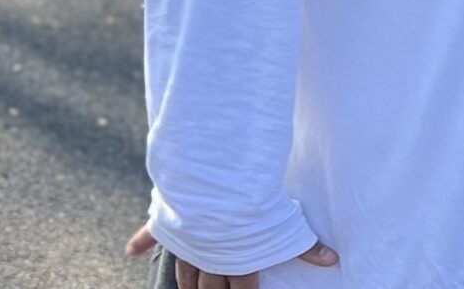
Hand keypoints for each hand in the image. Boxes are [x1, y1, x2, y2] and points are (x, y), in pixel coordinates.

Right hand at [126, 223, 337, 287]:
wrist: (214, 185)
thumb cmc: (251, 208)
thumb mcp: (285, 227)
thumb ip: (305, 245)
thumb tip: (332, 260)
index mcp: (235, 261)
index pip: (241, 288)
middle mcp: (207, 257)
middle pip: (209, 285)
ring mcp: (185, 241)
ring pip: (183, 269)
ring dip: (186, 282)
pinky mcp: (167, 222)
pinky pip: (150, 234)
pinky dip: (140, 242)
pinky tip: (131, 251)